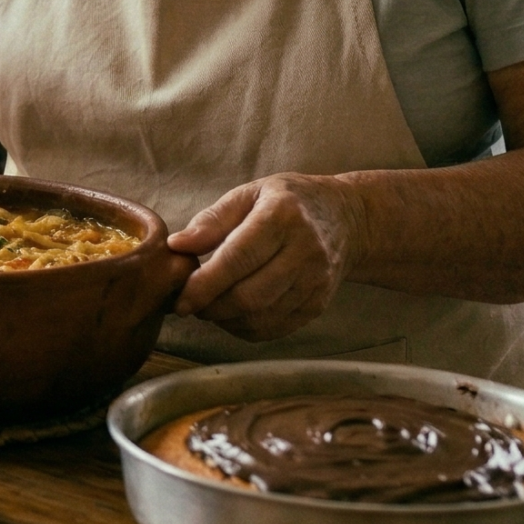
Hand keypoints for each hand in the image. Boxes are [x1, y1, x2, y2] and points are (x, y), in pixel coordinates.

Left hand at [165, 174, 362, 341]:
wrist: (346, 219)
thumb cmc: (287, 202)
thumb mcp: (249, 194)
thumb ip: (212, 220)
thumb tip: (177, 245)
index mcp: (282, 216)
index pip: (237, 259)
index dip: (204, 285)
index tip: (180, 299)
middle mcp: (305, 250)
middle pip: (250, 296)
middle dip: (212, 308)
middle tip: (189, 305)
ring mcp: (316, 281)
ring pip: (262, 317)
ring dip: (227, 321)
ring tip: (209, 308)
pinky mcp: (319, 303)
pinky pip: (276, 328)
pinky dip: (247, 329)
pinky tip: (233, 316)